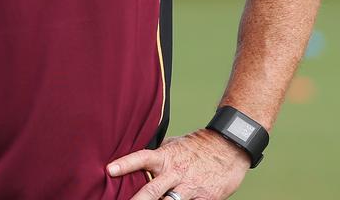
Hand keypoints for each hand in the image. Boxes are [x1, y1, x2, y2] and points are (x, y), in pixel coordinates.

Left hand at [107, 129, 249, 199]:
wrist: (230, 147)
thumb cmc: (199, 146)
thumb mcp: (175, 145)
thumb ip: (158, 155)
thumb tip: (139, 160)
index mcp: (166, 157)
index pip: (142, 158)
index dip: (126, 163)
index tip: (110, 169)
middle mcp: (176, 172)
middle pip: (152, 190)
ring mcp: (190, 187)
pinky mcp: (205, 198)